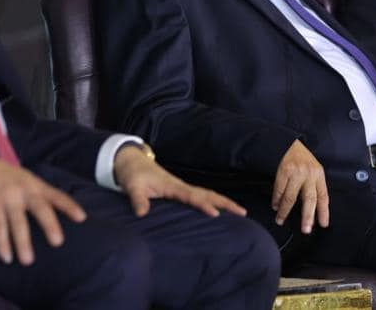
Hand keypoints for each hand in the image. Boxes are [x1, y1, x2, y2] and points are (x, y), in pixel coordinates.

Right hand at [0, 154, 85, 265]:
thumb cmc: (4, 176)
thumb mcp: (25, 180)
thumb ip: (38, 194)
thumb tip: (54, 212)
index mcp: (35, 185)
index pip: (56, 195)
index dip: (69, 206)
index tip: (81, 218)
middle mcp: (24, 190)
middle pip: (39, 208)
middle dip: (49, 224)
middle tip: (58, 242)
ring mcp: (8, 197)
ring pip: (18, 222)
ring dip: (22, 242)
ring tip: (28, 260)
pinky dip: (2, 243)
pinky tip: (6, 257)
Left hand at [113, 144, 246, 217]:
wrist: (132, 162)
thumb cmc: (133, 175)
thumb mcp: (132, 187)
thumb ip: (138, 199)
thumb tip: (141, 213)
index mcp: (172, 186)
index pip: (191, 197)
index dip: (203, 205)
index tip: (215, 214)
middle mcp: (181, 186)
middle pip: (208, 193)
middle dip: (225, 202)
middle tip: (242, 212)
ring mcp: (182, 188)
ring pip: (207, 194)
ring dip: (223, 202)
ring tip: (240, 212)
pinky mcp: (180, 191)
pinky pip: (201, 196)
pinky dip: (214, 201)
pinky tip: (221, 210)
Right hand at [272, 140, 328, 233]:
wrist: (288, 143)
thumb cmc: (301, 159)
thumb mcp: (313, 170)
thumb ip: (314, 187)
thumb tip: (312, 210)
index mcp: (319, 175)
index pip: (323, 196)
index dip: (323, 212)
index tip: (323, 224)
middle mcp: (309, 174)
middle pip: (309, 199)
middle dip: (307, 217)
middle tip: (306, 229)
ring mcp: (296, 172)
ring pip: (290, 197)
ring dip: (285, 211)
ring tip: (281, 219)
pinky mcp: (283, 171)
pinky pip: (279, 190)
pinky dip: (276, 200)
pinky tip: (275, 206)